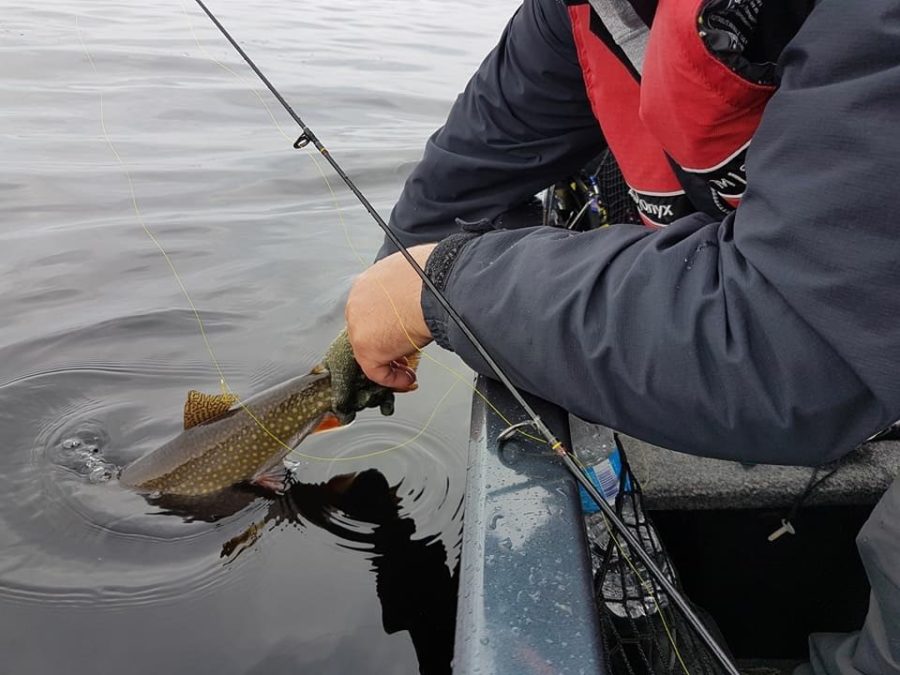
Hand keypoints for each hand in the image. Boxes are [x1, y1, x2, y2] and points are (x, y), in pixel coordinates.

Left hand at [345, 244, 436, 389]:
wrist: (435, 286)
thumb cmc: (431, 278)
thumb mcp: (412, 276)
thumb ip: (405, 290)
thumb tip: (417, 299)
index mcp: (366, 283)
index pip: (370, 311)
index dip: (385, 326)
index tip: (399, 334)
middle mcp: (356, 303)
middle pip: (367, 331)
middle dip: (386, 346)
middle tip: (403, 357)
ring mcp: (358, 327)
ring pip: (369, 352)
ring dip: (390, 364)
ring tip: (408, 371)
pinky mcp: (366, 349)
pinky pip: (376, 372)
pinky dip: (392, 379)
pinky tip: (408, 379)